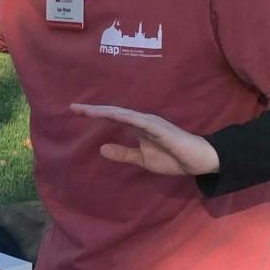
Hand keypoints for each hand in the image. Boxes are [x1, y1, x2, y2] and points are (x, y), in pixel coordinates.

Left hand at [69, 103, 219, 177]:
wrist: (197, 161)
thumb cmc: (172, 158)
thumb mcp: (142, 159)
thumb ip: (123, 153)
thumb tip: (101, 149)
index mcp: (137, 127)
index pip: (112, 118)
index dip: (95, 115)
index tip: (76, 112)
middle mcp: (141, 121)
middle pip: (114, 112)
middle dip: (94, 110)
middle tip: (73, 107)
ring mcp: (151, 123)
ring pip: (124, 114)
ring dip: (106, 111)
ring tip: (88, 111)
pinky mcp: (160, 129)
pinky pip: (141, 122)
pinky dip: (127, 118)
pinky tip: (114, 115)